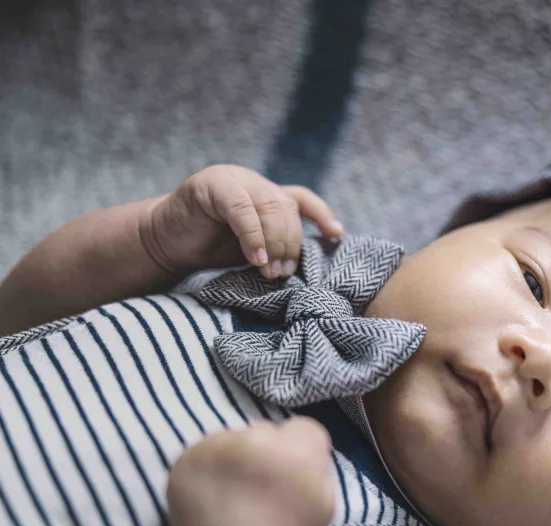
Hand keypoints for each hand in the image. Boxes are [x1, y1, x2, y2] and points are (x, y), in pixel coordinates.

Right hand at [139, 165, 343, 279]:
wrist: (165, 244)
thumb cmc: (211, 249)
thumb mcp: (254, 248)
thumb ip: (277, 244)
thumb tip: (307, 259)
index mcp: (266, 193)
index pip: (300, 199)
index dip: (322, 215)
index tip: (336, 236)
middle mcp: (252, 181)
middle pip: (287, 208)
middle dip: (290, 244)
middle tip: (282, 273)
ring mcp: (232, 178)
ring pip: (269, 206)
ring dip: (274, 243)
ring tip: (269, 270)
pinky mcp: (209, 184)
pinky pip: (241, 207)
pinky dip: (253, 235)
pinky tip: (255, 258)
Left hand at [166, 418, 335, 525]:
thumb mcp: (326, 501)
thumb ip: (320, 465)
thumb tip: (305, 450)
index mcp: (298, 449)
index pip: (304, 428)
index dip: (301, 451)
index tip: (291, 475)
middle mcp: (257, 438)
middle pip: (266, 430)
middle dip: (266, 451)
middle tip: (260, 484)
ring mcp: (218, 445)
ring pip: (233, 438)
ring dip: (234, 456)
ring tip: (232, 490)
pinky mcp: (188, 456)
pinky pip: (203, 450)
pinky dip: (207, 467)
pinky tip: (212, 492)